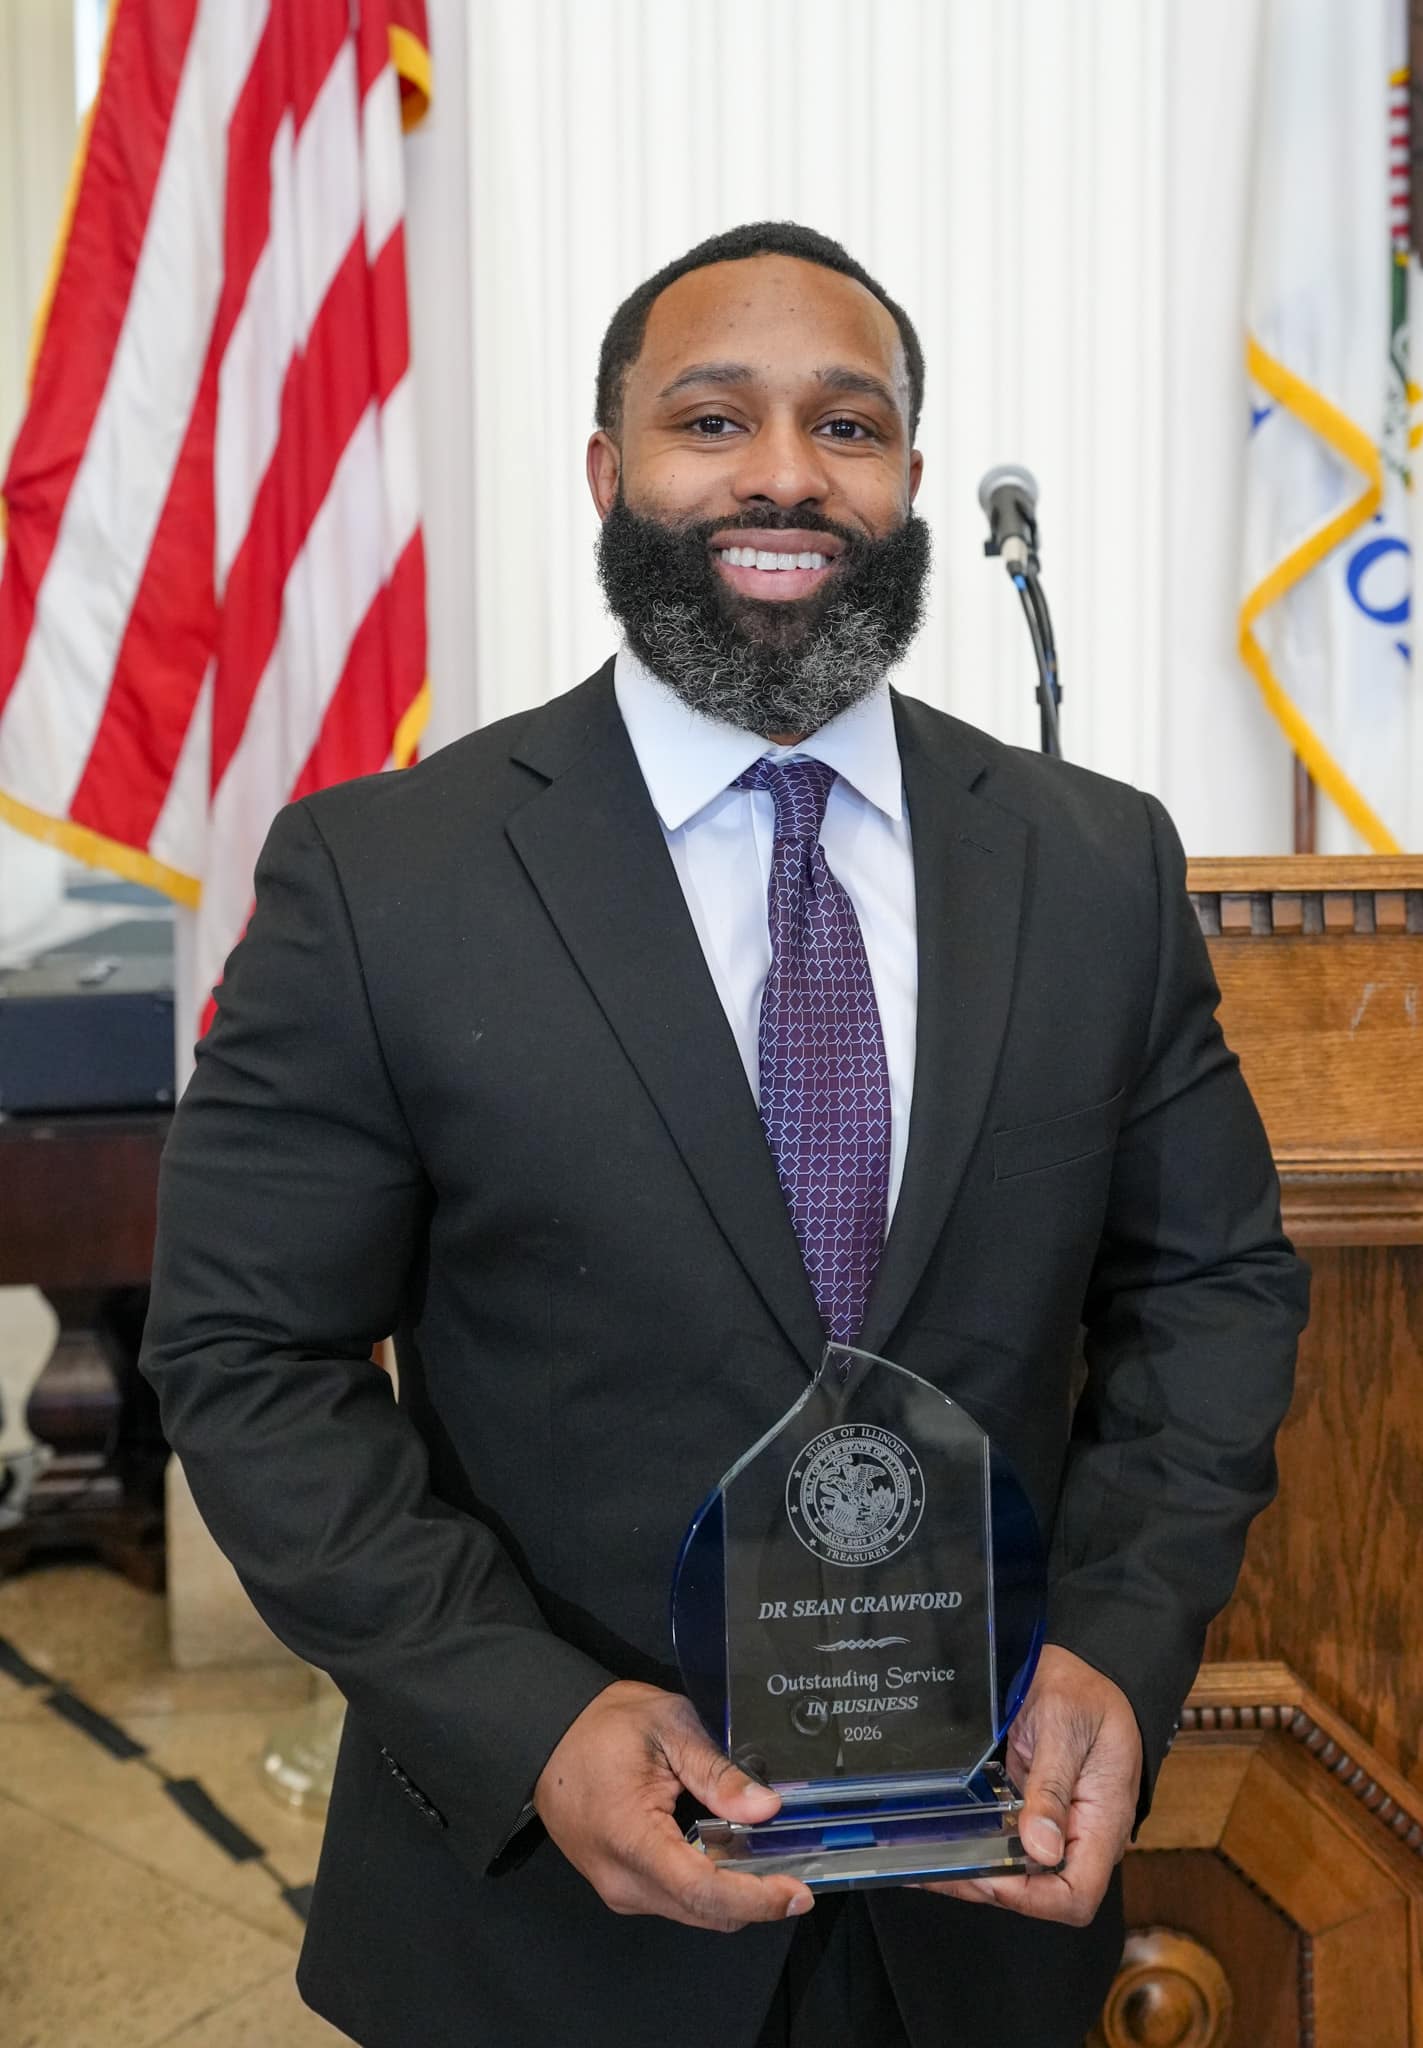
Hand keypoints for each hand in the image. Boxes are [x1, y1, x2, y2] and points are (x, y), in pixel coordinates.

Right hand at [533, 1680, 814, 1930]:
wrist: (547, 1734)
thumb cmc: (603, 1724)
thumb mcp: (668, 1726)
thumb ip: (716, 1771)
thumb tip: (765, 1808)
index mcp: (631, 1839)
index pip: (703, 1891)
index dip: (756, 1898)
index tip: (796, 1893)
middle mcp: (621, 1880)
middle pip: (703, 1911)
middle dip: (753, 1898)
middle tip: (793, 1871)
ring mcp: (616, 1888)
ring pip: (690, 1911)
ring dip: (729, 1893)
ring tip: (761, 1857)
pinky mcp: (617, 1885)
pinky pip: (672, 1898)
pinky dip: (705, 1886)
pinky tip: (723, 1853)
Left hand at [918, 1644, 1141, 1925]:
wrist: (1081, 1668)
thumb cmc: (1083, 1692)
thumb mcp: (1064, 1728)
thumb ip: (1053, 1788)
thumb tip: (1042, 1850)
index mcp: (1103, 1823)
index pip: (1076, 1895)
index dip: (1031, 1897)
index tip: (989, 1875)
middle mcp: (1081, 1836)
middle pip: (1041, 1892)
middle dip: (988, 1887)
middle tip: (936, 1868)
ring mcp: (1056, 1827)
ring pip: (1018, 1872)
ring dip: (974, 1871)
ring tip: (925, 1861)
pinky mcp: (1033, 1812)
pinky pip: (1007, 1842)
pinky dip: (975, 1846)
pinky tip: (940, 1841)